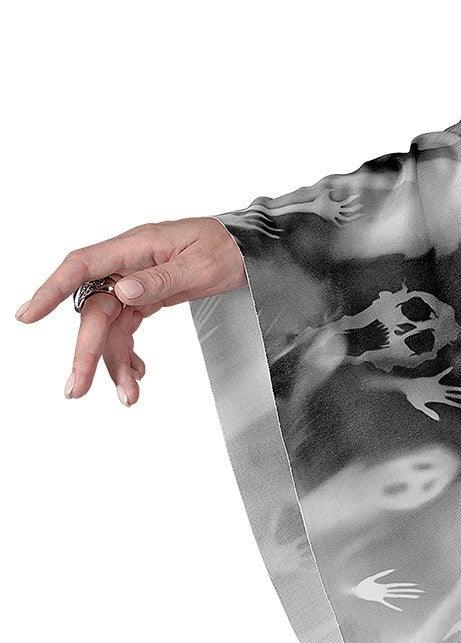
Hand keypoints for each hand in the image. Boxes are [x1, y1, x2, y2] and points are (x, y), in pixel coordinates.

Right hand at [18, 219, 245, 405]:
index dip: (51, 290)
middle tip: (77, 389)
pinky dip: (128, 354)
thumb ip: (162, 279)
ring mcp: (135, 282)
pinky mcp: (145, 297)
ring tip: (129, 395)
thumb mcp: (202, 264)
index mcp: (136, 247)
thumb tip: (123, 291)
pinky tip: (137, 374)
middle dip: (85, 351)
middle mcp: (128, 264)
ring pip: (110, 326)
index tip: (27, 316)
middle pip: (94, 310)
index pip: (81, 267)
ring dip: (112, 362)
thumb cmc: (228, 246)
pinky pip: (126, 328)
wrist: (251, 248)